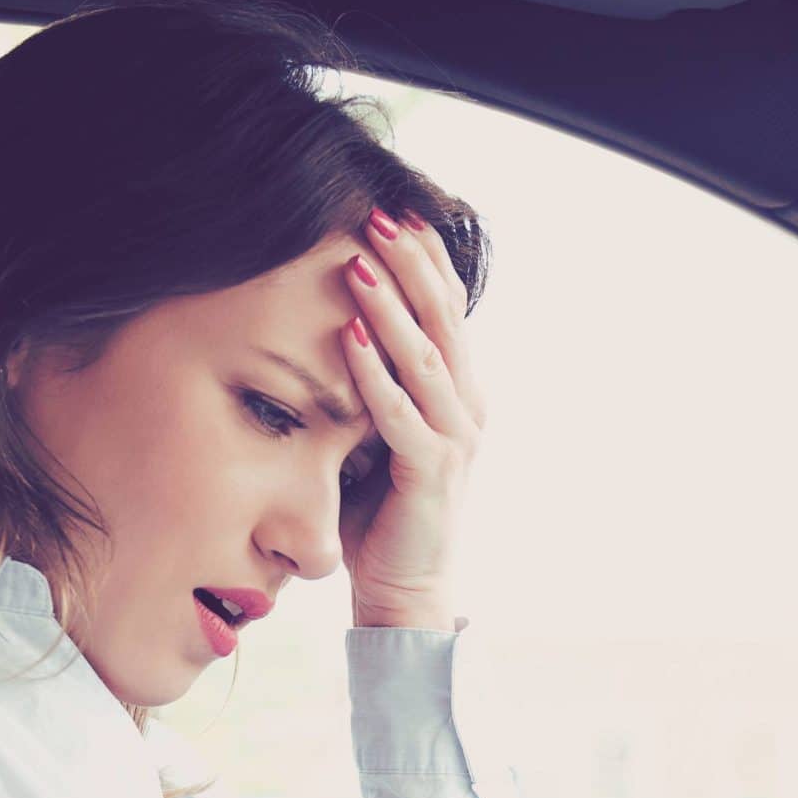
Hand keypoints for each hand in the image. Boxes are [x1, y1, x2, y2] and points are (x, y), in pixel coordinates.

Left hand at [335, 207, 485, 627]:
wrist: (405, 587)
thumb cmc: (383, 509)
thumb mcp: (377, 429)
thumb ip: (371, 382)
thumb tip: (329, 325)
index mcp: (459, 389)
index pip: (448, 307)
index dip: (424, 257)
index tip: (392, 209)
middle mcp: (468, 406)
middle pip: (444, 318)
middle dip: (410, 263)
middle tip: (378, 215)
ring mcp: (456, 439)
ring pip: (426, 357)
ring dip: (392, 306)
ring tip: (361, 262)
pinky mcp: (432, 473)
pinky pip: (403, 415)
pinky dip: (377, 375)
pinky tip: (352, 339)